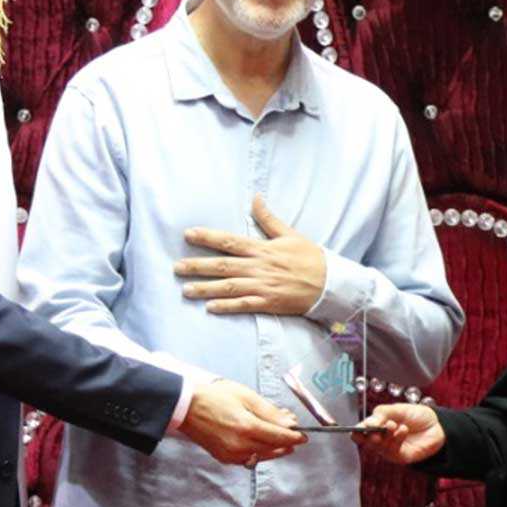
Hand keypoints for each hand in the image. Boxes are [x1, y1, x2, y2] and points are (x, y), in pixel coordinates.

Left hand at [176, 195, 327, 315]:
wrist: (330, 283)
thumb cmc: (310, 257)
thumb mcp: (289, 234)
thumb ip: (269, 219)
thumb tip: (255, 197)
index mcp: (262, 249)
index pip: (229, 241)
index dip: (207, 237)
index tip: (188, 234)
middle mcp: (258, 267)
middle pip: (222, 265)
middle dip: (197, 266)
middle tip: (176, 267)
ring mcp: (262, 286)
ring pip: (229, 286)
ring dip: (206, 288)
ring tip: (185, 290)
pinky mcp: (268, 303)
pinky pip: (244, 305)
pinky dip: (227, 306)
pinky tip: (210, 308)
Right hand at [180, 378, 306, 466]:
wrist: (186, 407)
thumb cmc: (214, 397)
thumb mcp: (246, 396)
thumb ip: (269, 412)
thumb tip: (289, 423)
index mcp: (246, 427)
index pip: (279, 437)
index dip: (294, 437)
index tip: (303, 436)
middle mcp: (240, 445)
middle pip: (273, 449)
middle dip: (286, 442)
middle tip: (293, 435)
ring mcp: (231, 454)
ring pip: (262, 456)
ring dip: (274, 450)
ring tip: (280, 440)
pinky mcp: (224, 458)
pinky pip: (249, 459)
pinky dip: (259, 454)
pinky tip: (261, 445)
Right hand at [353, 403, 445, 464]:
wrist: (437, 425)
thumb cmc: (416, 416)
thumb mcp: (397, 409)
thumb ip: (381, 414)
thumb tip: (368, 423)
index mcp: (377, 426)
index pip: (360, 431)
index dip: (357, 430)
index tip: (360, 428)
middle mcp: (380, 439)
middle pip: (366, 441)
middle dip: (370, 434)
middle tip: (376, 427)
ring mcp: (389, 449)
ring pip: (378, 446)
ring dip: (385, 435)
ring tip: (394, 425)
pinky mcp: (399, 456)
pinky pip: (392, 450)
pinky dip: (396, 439)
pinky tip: (403, 430)